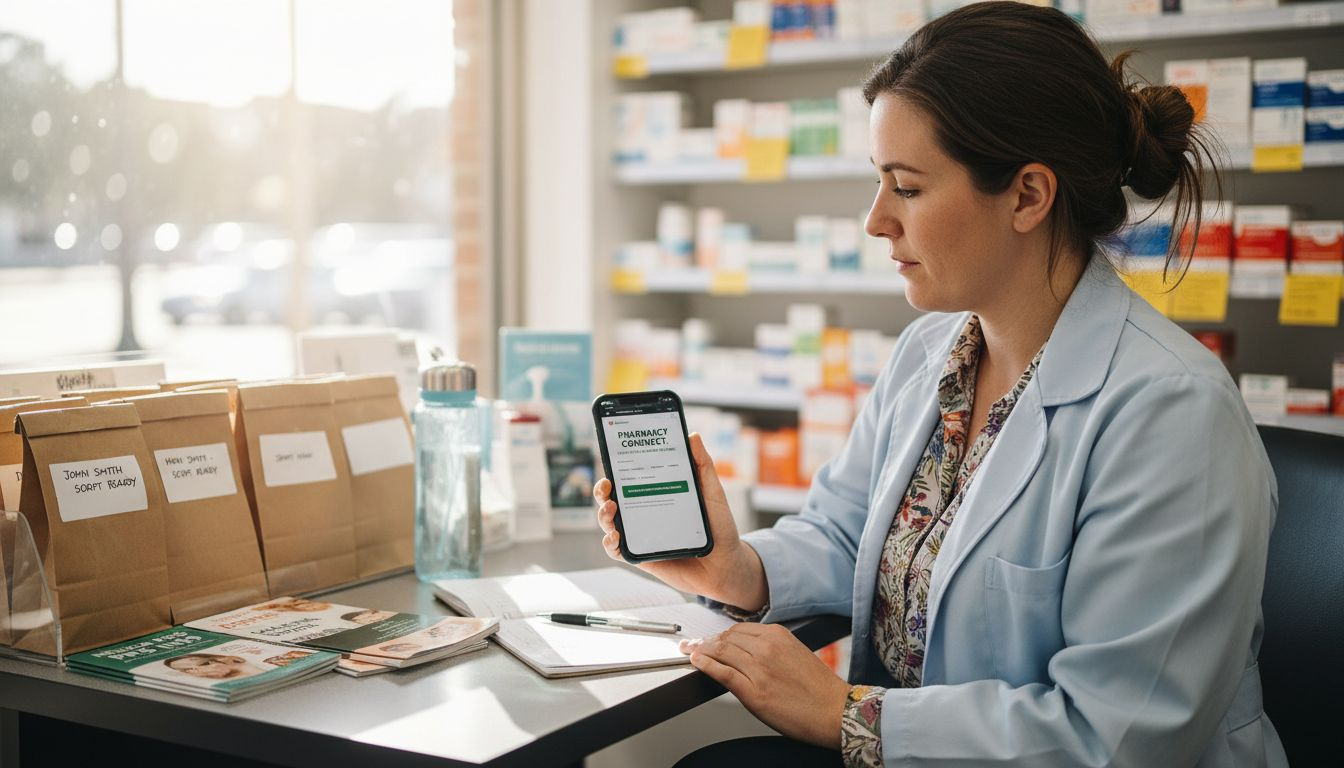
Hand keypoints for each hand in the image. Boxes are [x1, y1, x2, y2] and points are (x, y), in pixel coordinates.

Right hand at [594, 432, 766, 610]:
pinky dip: (609, 543)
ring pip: (610, 523)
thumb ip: (703, 466)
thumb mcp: (712, 493)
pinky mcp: (640, 556)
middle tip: (606, 486)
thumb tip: (692, 436)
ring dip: (603, 515)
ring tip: (611, 509)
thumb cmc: (719, 527)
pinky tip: (615, 537)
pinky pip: (616, 550)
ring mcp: (640, 535)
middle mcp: (644, 512)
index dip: (616, 469)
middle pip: (613, 499)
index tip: (613, 459)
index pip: (631, 478)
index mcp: (657, 493)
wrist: (725, 566)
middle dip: (602, 491)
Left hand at [681, 623, 849, 748]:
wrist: (835, 712)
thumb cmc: (819, 689)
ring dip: (700, 650)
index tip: (709, 638)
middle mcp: (766, 648)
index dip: (720, 634)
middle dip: (706, 641)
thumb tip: (746, 649)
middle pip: (726, 639)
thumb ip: (771, 648)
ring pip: (721, 652)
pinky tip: (696, 661)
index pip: (738, 630)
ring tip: (689, 651)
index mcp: (778, 636)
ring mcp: (758, 669)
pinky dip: (705, 664)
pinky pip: (722, 672)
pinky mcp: (753, 691)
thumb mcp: (795, 655)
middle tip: (692, 644)